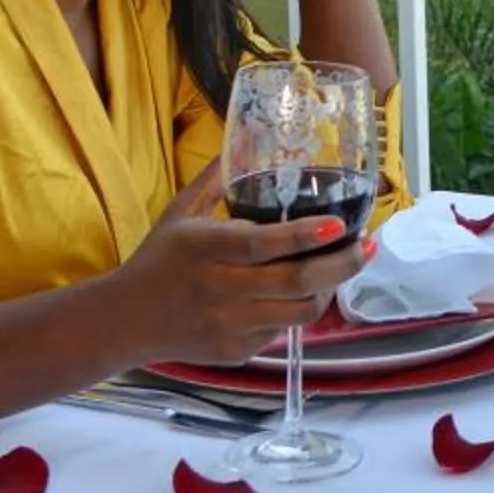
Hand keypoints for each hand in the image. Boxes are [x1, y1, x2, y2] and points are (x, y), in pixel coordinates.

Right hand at [107, 173, 362, 366]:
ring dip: (329, 289)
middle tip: (367, 247)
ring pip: (300, 312)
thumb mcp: (178, 214)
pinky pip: (282, 332)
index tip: (339, 224)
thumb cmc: (158, 260)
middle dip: (342, 264)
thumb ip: (212, 181)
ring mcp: (230, 325)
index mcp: (205, 249)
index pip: (262, 244)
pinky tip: (302, 292)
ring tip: (340, 268)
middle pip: (295, 282)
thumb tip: (241, 141)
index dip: (305, 236)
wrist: (126, 321)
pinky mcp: (236, 351)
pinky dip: (298, 310)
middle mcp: (220, 290)